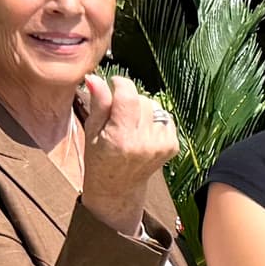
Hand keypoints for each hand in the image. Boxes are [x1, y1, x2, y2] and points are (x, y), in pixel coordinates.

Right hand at [73, 73, 179, 221]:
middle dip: (130, 100)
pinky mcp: (172, 146)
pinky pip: (165, 117)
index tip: (114, 83)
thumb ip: (98, 103)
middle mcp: (144, 141)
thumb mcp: (92, 130)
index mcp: (121, 137)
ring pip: (155, 106)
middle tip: (118, 114)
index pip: (128, 96)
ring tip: (130, 126)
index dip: (121, 84)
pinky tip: (142, 132)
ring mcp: (161, 144)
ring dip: (143, 110)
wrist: (118, 187)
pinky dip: (154, 119)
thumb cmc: (100, 157)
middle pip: (142, 99)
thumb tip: (94, 78)